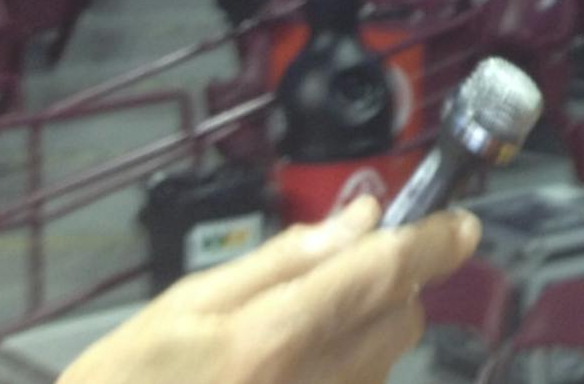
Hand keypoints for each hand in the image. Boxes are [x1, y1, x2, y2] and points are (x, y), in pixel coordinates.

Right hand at [60, 197, 479, 383]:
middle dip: (393, 284)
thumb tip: (359, 217)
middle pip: (400, 320)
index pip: (383, 275)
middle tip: (347, 268)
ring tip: (302, 325)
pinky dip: (347, 367)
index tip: (460, 222)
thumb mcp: (183, 305)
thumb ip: (280, 260)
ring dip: (369, 327)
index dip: (433, 242)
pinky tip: (292, 367)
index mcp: (271, 340)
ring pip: (385, 359)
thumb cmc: (124, 383)